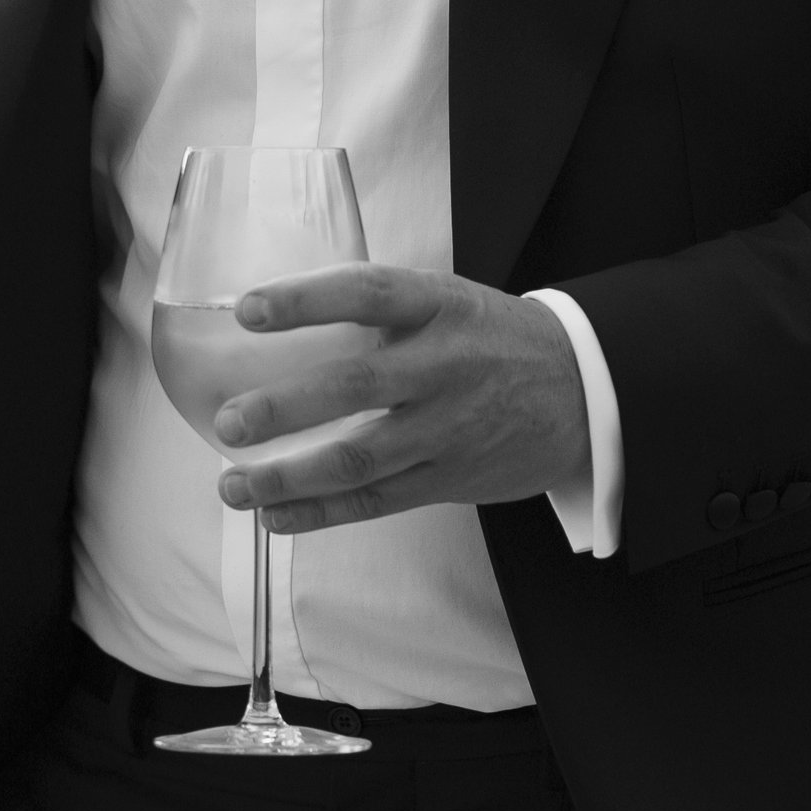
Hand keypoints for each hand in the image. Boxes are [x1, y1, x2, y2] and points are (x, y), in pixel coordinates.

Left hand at [212, 267, 589, 535]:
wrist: (584, 391)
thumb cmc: (490, 339)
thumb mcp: (447, 302)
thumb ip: (378, 312)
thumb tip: (273, 318)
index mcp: (440, 306)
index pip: (369, 293)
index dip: (306, 300)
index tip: (246, 311)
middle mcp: (445, 366)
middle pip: (358, 385)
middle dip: (285, 408)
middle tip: (227, 421)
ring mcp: (450, 428)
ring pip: (361, 459)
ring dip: (289, 477)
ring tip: (232, 486)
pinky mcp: (451, 479)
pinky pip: (378, 502)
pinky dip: (322, 513)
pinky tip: (275, 517)